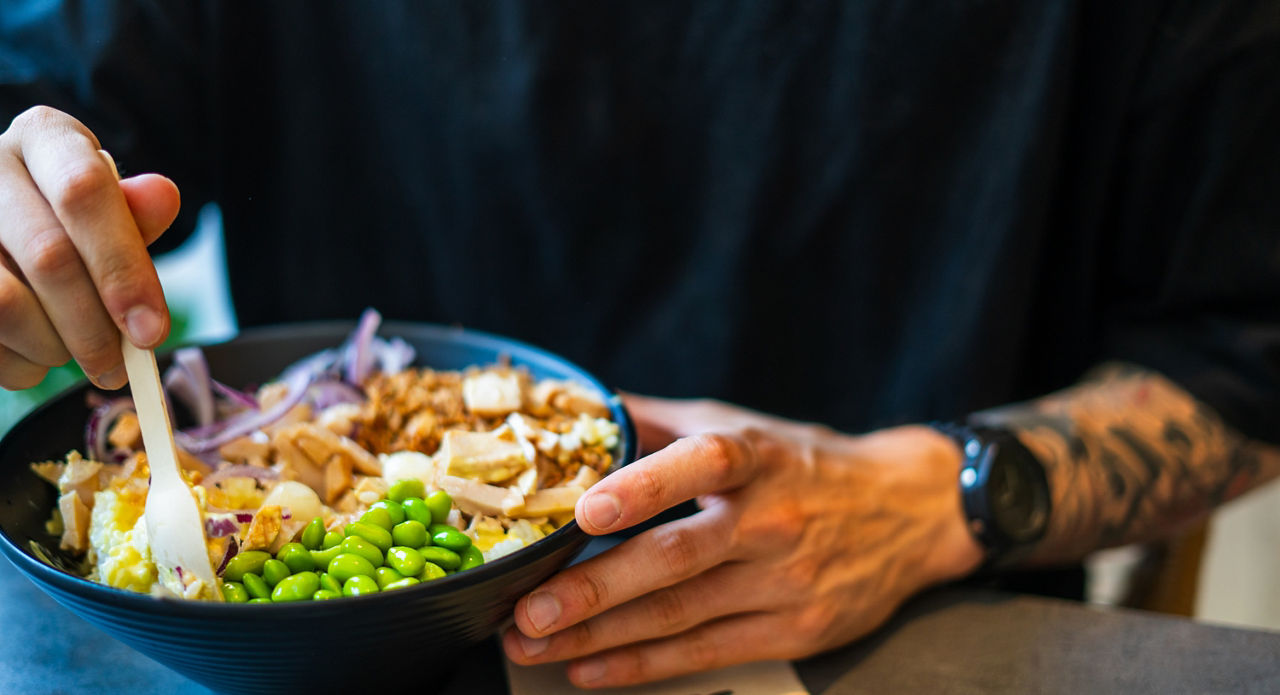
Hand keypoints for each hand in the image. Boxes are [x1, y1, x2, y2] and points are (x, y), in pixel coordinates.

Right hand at [0, 106, 179, 390]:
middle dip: (96, 327)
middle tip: (121, 366)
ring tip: (74, 351)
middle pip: (49, 257)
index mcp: (44, 138)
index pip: (84, 192)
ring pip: (6, 304)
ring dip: (54, 346)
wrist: (8, 226)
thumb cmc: (70, 220)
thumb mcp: (108, 208)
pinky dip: (20, 362)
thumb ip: (135, 215)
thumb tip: (163, 197)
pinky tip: (34, 352)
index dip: (122, 267)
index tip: (151, 330)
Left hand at [503, 394, 983, 687]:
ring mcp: (787, 581)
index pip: (701, 465)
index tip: (585, 510)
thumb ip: (661, 423)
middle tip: (527, 611)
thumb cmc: (808, 464)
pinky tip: (590, 668)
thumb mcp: (744, 425)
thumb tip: (579, 407)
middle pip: (676, 558)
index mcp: (759, 457)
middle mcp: (773, 519)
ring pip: (680, 615)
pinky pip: (707, 653)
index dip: (643, 486)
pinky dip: (642, 665)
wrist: (912, 512)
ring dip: (600, 635)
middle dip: (594, 590)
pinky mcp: (796, 630)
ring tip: (533, 644)